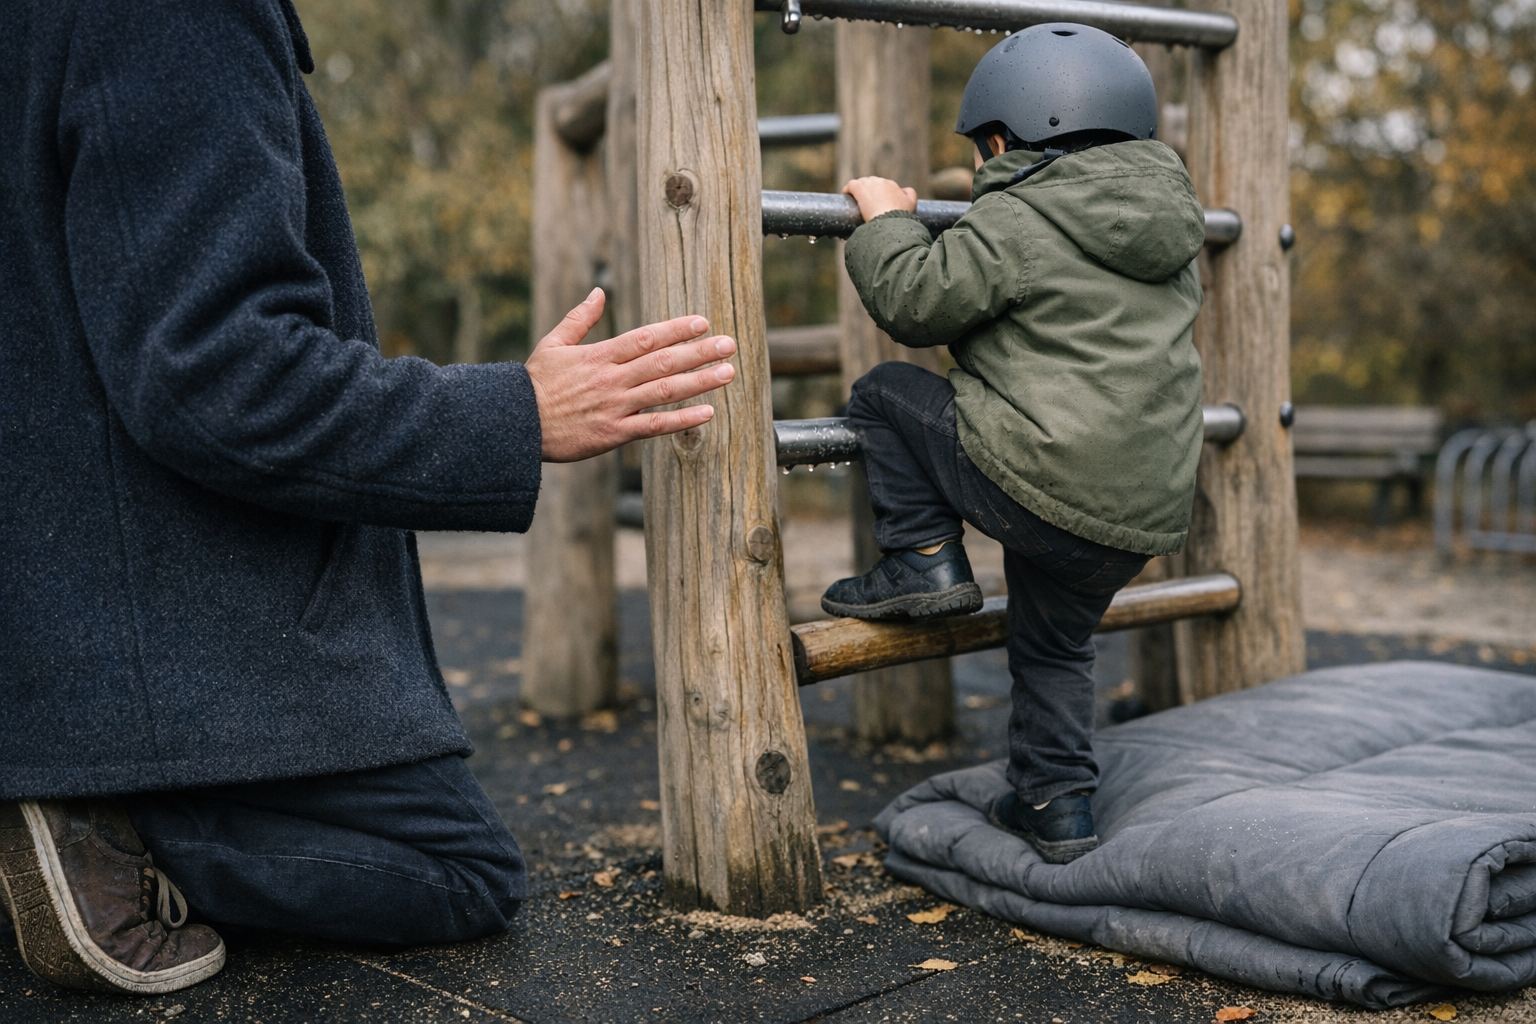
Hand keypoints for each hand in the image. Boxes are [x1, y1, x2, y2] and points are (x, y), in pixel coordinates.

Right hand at [526, 289, 736, 462]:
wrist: (515, 425)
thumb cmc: (534, 385)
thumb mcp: (552, 344)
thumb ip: (579, 319)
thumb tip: (599, 291)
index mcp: (599, 356)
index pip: (646, 338)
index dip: (676, 329)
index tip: (702, 322)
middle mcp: (612, 379)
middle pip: (663, 362)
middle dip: (699, 352)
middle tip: (729, 344)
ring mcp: (616, 406)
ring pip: (665, 391)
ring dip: (700, 381)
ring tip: (727, 372)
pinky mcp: (614, 433)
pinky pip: (654, 426)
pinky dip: (682, 419)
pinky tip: (707, 412)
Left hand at [842, 176, 917, 221]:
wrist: (890, 220)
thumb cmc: (900, 216)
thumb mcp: (912, 204)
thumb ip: (910, 194)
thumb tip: (905, 189)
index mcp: (892, 185)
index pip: (882, 185)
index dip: (877, 194)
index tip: (874, 203)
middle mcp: (881, 182)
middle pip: (870, 183)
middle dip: (867, 191)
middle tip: (864, 203)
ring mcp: (870, 184)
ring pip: (860, 183)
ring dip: (857, 190)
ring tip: (854, 200)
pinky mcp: (859, 188)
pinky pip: (851, 185)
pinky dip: (847, 189)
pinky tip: (845, 195)